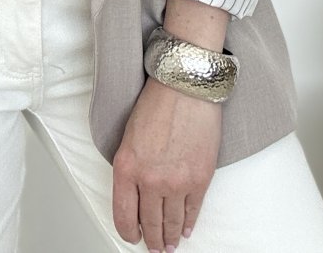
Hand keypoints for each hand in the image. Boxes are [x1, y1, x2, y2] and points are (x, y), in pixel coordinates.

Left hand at [111, 77, 221, 251]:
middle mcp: (149, 180)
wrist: (185, 86)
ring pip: (171, 222)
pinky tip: (185, 229)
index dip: (128, 232)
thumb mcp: (130, 137)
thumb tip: (137, 196)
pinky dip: (188, 223)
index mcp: (126, 167)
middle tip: (154, 247)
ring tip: (169, 244)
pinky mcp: (199, 179)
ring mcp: (176, 182)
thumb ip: (132, 169)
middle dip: (151, 239)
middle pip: (148, 223)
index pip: (123, 215)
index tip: (133, 236)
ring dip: (169, 237)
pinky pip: (192, 211)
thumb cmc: (157, 103)